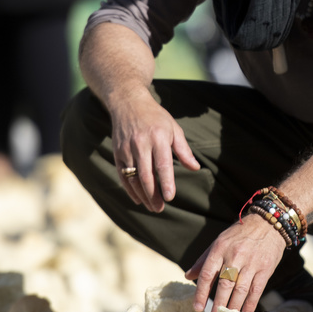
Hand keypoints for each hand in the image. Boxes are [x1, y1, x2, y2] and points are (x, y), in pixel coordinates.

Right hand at [110, 89, 199, 211]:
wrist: (128, 103)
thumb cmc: (155, 117)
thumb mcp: (174, 128)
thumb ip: (184, 150)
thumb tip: (195, 168)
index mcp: (158, 137)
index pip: (162, 164)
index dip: (166, 182)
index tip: (170, 197)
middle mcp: (141, 143)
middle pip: (146, 175)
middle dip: (153, 194)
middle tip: (160, 208)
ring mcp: (127, 149)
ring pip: (133, 178)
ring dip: (142, 195)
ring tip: (152, 207)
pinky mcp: (117, 153)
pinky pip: (123, 175)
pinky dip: (130, 189)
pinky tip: (138, 198)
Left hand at [185, 216, 286, 311]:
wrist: (269, 223)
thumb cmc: (240, 234)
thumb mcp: (220, 241)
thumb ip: (204, 260)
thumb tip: (188, 276)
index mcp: (220, 248)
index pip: (208, 274)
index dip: (201, 292)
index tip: (197, 307)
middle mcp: (235, 256)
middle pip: (225, 284)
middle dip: (218, 303)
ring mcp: (251, 263)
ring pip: (240, 289)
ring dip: (233, 306)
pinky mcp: (265, 269)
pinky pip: (256, 290)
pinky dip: (250, 304)